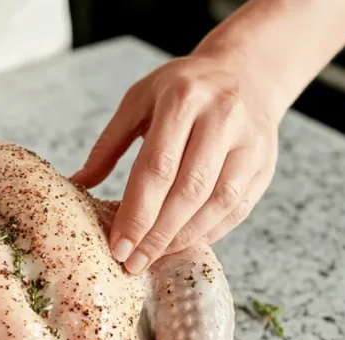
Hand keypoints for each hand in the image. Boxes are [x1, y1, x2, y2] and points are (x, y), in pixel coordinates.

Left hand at [71, 54, 280, 273]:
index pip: (158, 166)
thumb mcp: (139, 101)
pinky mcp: (265, 162)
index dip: (137, 212)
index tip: (118, 245)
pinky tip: (183, 243)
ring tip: (155, 256)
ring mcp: (250, 140)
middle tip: (133, 262)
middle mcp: (223, 116)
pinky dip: (209, 231)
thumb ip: (109, 144)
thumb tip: (78, 184)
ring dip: (184, 236)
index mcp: (184, 97)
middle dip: (158, 233)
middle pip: (189, 188)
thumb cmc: (182, 90)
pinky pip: (237, 207)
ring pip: (218, 201)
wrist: (245, 73)